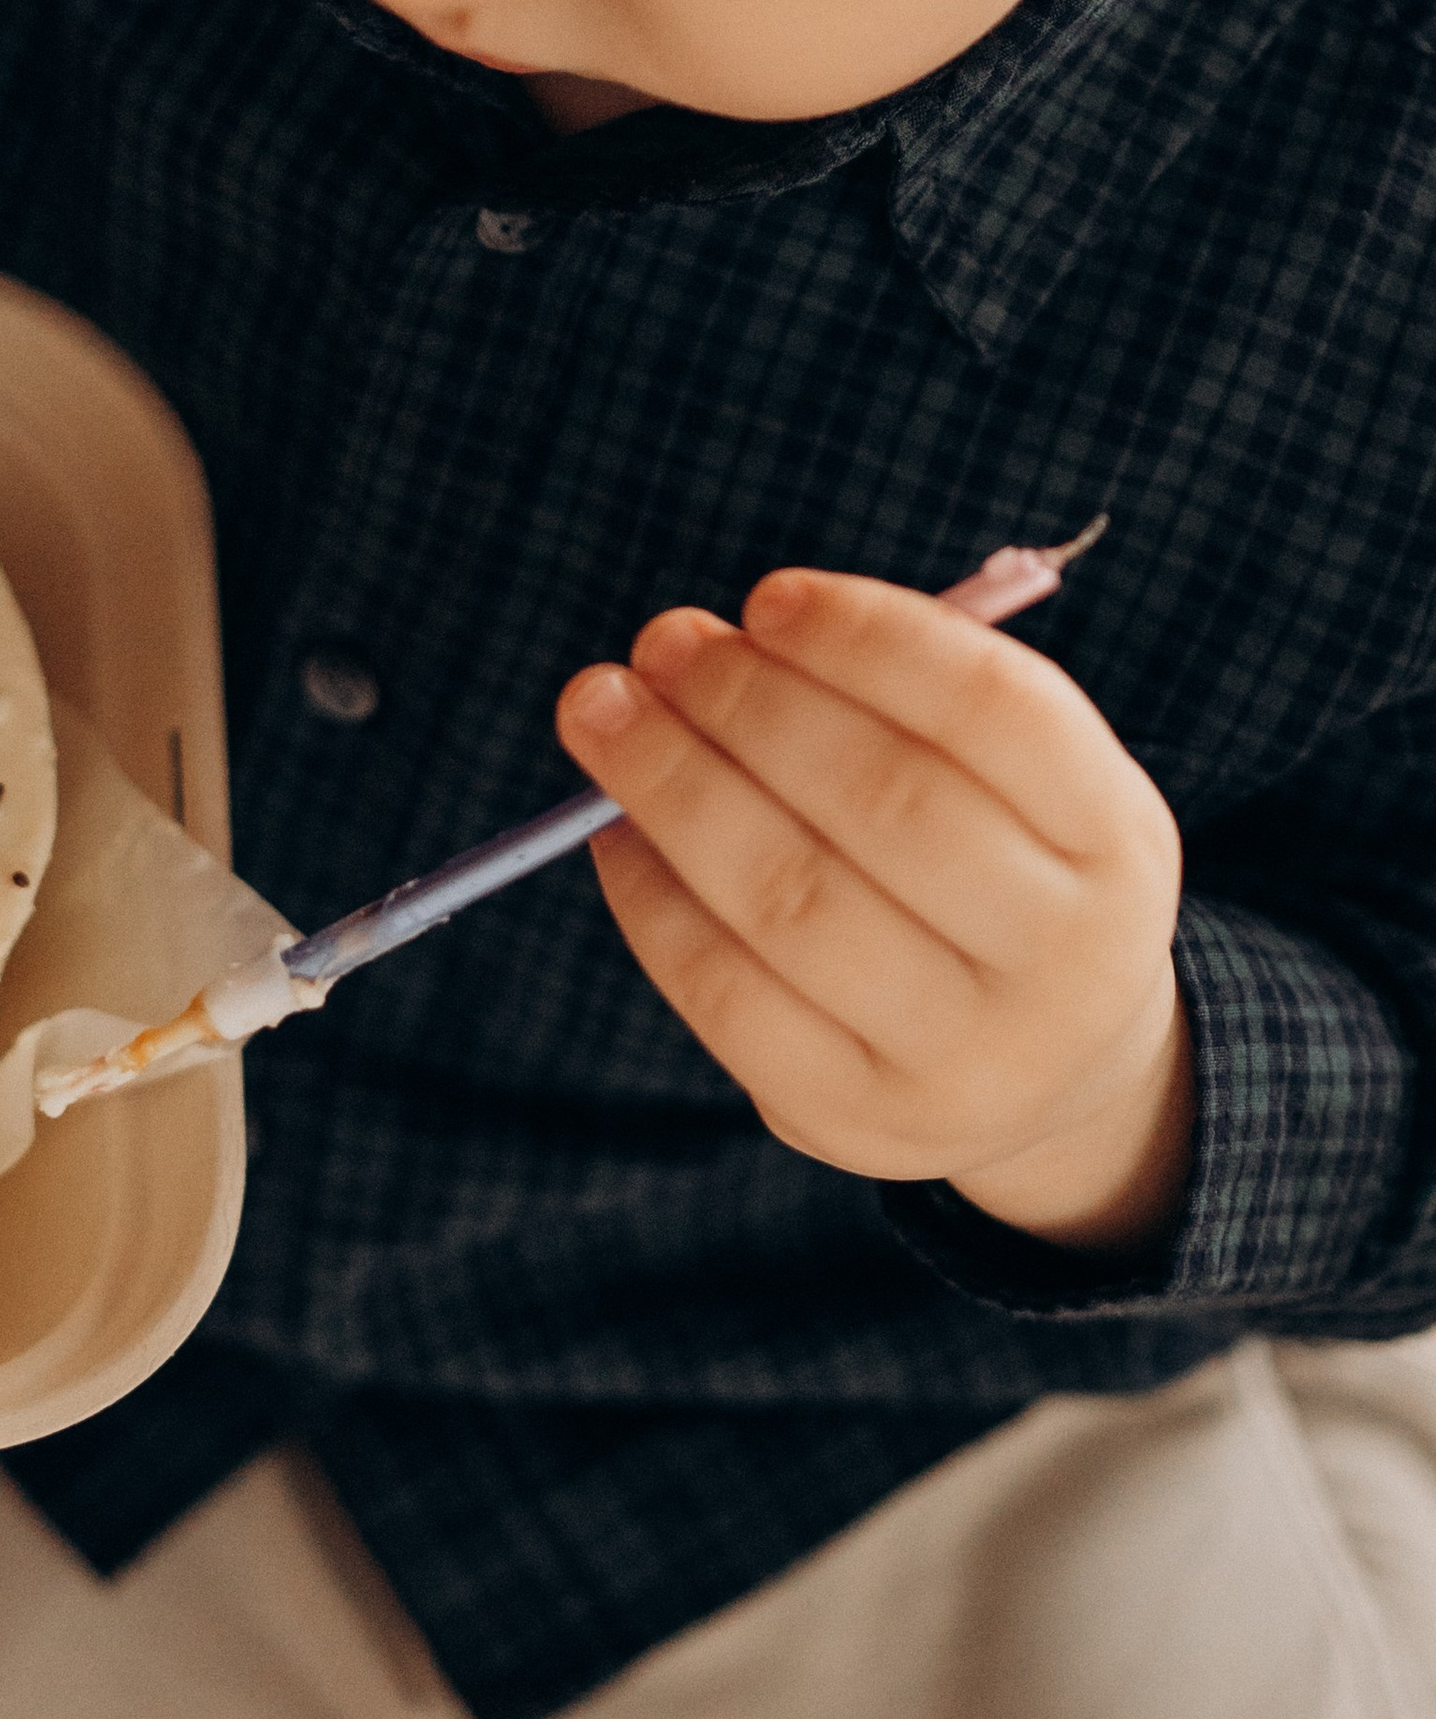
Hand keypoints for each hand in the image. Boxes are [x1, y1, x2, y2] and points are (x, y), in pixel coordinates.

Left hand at [557, 567, 1191, 1253]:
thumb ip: (900, 702)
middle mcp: (1064, 961)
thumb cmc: (997, 870)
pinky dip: (652, 897)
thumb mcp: (1017, 783)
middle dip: (752, 706)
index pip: (1001, 716)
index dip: (875, 642)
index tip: (769, 597)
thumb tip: (714, 646)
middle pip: (889, 805)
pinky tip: (612, 830)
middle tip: (663, 642)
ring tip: (602, 710)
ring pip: (794, 900)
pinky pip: (728, 994)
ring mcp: (965, 1058)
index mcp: (1117, 841)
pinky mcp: (857, 1121)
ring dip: (676, 785)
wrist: (1047, 1071)